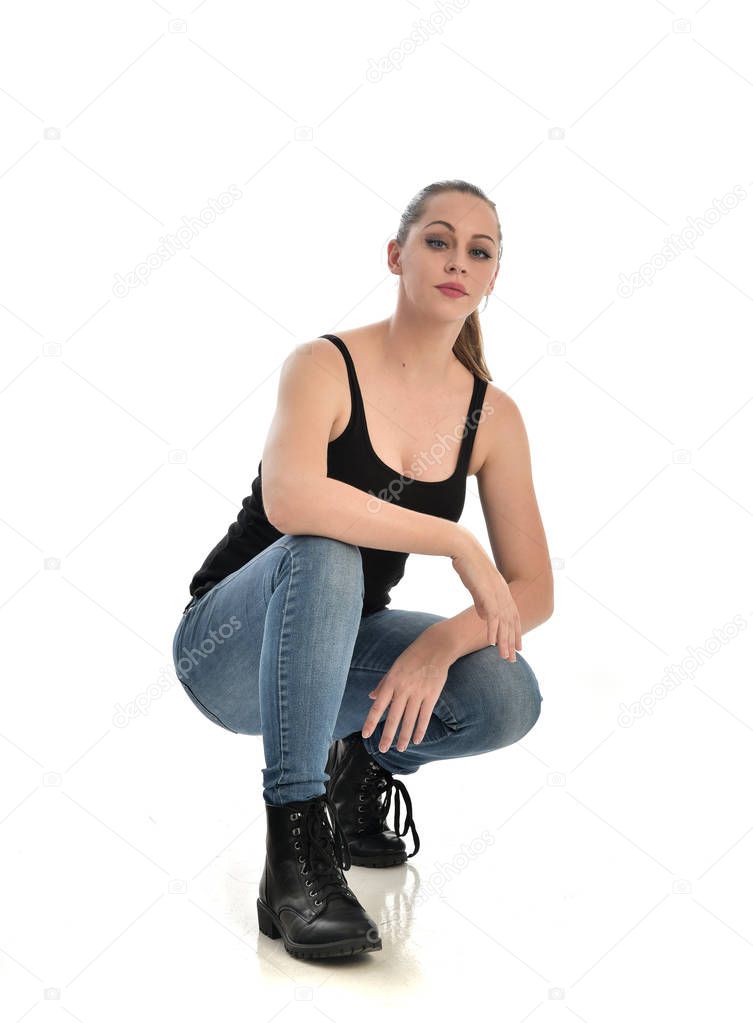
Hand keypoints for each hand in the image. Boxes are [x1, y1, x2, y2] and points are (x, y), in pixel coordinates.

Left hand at [361, 631, 450, 752]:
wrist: (435, 647)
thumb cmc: (412, 657)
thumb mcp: (394, 667)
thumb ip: (383, 683)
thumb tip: (371, 697)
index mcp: (391, 682)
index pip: (378, 706)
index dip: (371, 721)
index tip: (365, 734)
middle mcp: (404, 689)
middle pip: (394, 717)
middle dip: (387, 735)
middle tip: (382, 750)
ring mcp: (418, 693)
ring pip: (409, 720)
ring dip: (404, 737)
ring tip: (400, 749)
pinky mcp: (432, 695)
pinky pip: (424, 716)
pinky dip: (420, 729)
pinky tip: (416, 740)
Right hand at [450, 529, 521, 659]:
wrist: (464, 550)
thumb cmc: (468, 566)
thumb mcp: (477, 587)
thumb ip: (481, 603)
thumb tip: (484, 617)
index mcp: (503, 591)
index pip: (513, 616)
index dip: (516, 632)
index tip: (517, 646)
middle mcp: (504, 594)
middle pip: (511, 623)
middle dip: (512, 642)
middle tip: (513, 659)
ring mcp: (497, 595)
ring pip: (504, 624)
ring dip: (504, 642)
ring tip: (505, 657)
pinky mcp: (488, 595)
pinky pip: (492, 617)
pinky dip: (492, 631)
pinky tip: (491, 643)